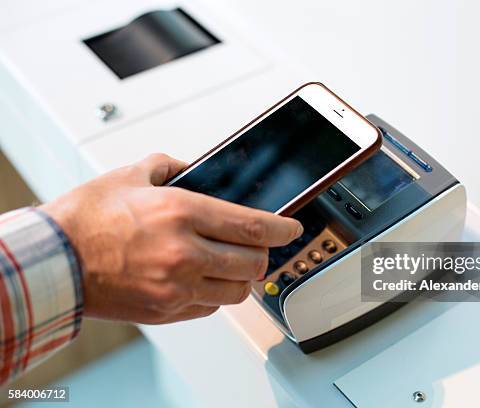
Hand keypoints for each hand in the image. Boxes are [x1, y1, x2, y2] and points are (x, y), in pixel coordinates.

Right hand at [40, 154, 302, 323]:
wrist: (54, 261)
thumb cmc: (85, 219)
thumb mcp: (131, 176)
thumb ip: (169, 166)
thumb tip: (190, 167)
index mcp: (182, 214)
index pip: (254, 225)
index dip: (283, 228)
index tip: (292, 228)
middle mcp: (185, 253)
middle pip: (253, 262)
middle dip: (263, 253)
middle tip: (258, 244)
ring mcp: (176, 287)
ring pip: (237, 291)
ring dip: (242, 277)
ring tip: (231, 264)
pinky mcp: (166, 311)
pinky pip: (210, 308)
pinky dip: (215, 294)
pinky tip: (202, 280)